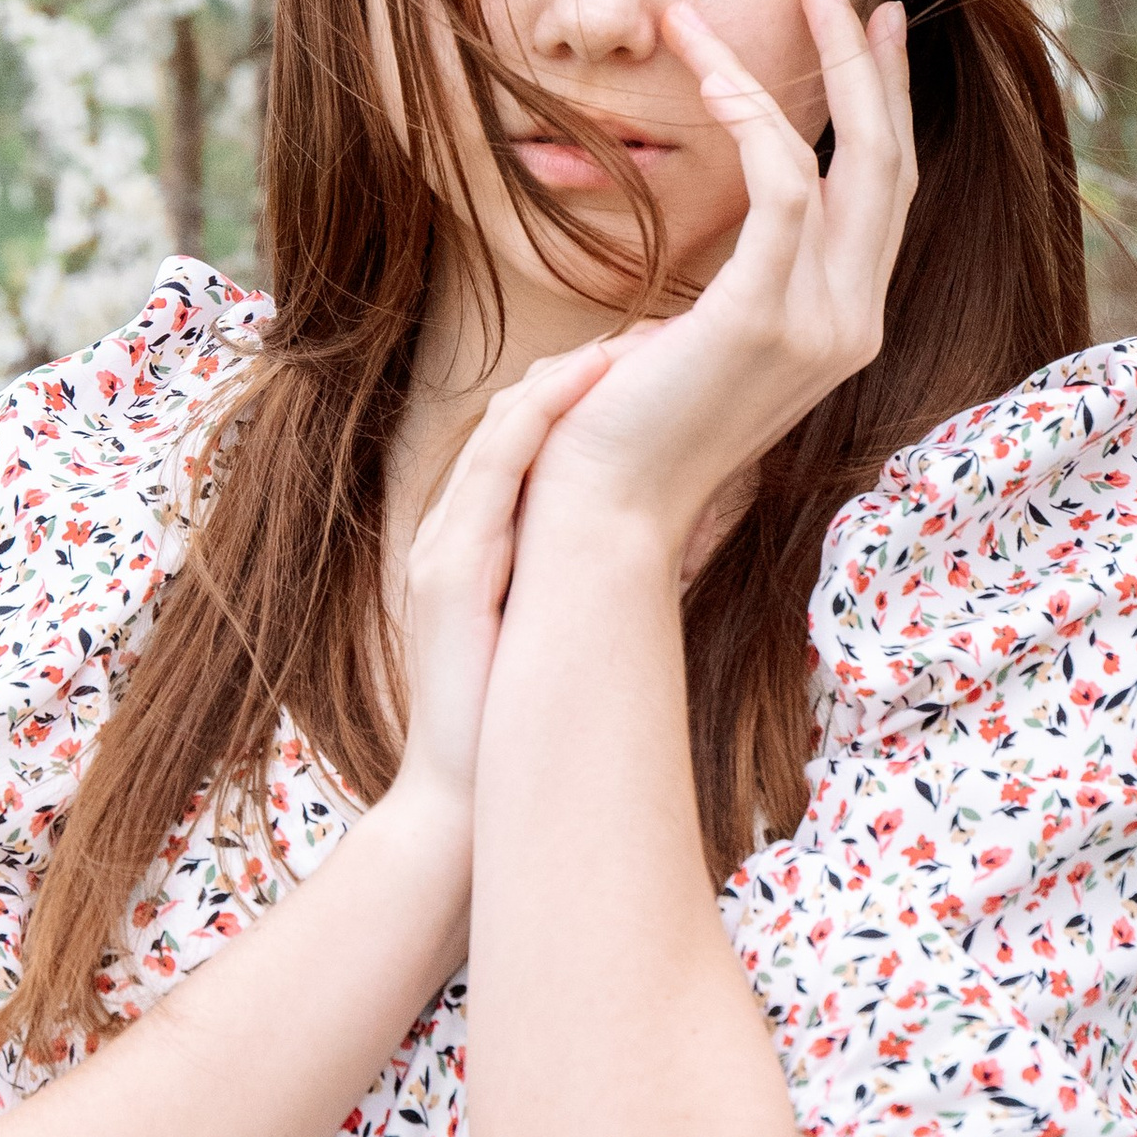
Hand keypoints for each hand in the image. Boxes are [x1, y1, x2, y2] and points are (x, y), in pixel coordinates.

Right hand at [388, 339, 619, 829]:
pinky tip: (588, 383)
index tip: (655, 360)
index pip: (531, 439)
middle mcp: (456, 531)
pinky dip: (542, 416)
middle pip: (517, 417)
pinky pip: (493, 467)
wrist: (468, 805)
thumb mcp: (569, 629)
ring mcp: (445, 547)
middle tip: (656, 330)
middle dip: (585, 367)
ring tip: (633, 342)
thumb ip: (605, 578)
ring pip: (504, 428)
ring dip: (569, 378)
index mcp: (481, 542)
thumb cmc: (523, 727)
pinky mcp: (448, 570)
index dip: (588, 391)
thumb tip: (691, 536)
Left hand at [521, 0, 915, 559]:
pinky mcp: (763, 318)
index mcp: (845, 324)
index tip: (872, 25)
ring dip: (803, 70)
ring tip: (737, 8)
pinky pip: (784, 187)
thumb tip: (744, 206)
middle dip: (866, 62)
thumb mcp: (705, 333)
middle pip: (891, 165)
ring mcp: (819, 326)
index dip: (887, 102)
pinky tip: (712, 73)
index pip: (889, 192)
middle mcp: (852, 323)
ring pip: (843, 163)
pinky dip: (755, 118)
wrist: (604, 507)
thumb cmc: (630, 420)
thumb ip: (744, 275)